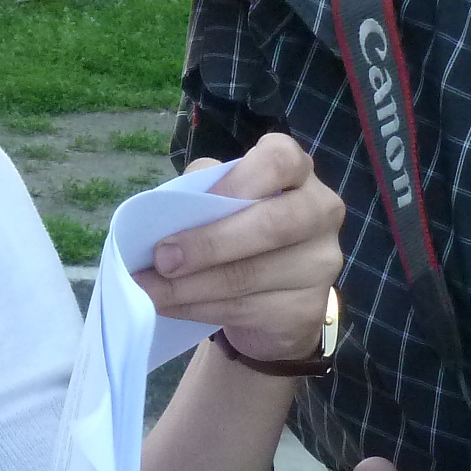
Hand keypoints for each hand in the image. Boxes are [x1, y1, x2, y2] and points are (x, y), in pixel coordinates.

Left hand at [138, 134, 344, 364]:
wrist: (270, 300)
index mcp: (298, 171)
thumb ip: (202, 190)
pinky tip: (170, 306)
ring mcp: (320, 263)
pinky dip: (199, 308)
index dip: (236, 181)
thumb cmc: (238, 231)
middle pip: (273, 225)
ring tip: (149, 289)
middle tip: (161, 259)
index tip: (193, 203)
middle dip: (208, 244)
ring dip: (189, 286)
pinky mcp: (308, 309)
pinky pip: (246, 309)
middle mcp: (321, 211)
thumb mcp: (219, 199)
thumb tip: (168, 210)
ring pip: (250, 276)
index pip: (280, 161)